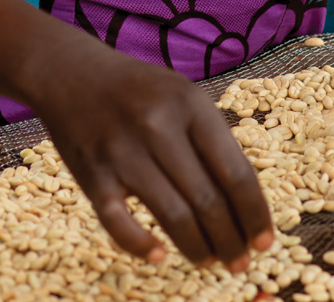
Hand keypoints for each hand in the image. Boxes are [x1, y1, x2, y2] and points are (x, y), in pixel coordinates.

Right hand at [29, 45, 273, 272]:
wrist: (69, 71)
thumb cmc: (138, 90)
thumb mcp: (182, 96)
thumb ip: (212, 141)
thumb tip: (246, 207)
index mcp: (190, 104)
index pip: (237, 173)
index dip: (255, 216)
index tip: (264, 242)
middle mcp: (158, 125)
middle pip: (209, 201)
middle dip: (231, 241)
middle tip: (238, 261)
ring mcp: (122, 150)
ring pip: (174, 217)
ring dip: (198, 249)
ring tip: (208, 260)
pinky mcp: (91, 171)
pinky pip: (119, 222)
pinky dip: (140, 245)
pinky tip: (157, 254)